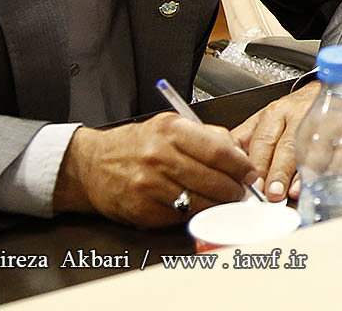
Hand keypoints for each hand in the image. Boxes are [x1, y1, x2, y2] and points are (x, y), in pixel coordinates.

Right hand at [52, 112, 255, 227]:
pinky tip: (198, 206)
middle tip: (242, 191)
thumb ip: (206, 136)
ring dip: (219, 205)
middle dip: (235, 189)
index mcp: (171, 130)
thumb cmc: (136, 144)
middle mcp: (159, 156)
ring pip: (200, 202)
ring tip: (224, 200)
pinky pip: (181, 216)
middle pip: (213, 179)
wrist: (92, 165)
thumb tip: (238, 154)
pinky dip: (195, 213)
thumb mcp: (170, 125)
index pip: (219, 150)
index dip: (241, 165)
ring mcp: (150, 185)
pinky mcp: (143, 209)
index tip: (250, 172)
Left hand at [232, 81, 322, 201]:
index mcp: (276, 113)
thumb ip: (245, 139)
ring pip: (317, 148)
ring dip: (305, 173)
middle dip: (280, 171)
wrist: (330, 90)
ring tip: (296, 191)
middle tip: (273, 194)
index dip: (258, 165)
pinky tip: (324, 182)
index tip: (253, 186)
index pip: (263, 141)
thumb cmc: (295, 112)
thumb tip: (225, 160)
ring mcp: (327, 121)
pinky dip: (335, 170)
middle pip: (288, 145)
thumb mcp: (266, 119)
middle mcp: (301, 115)